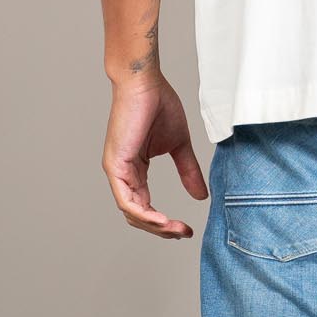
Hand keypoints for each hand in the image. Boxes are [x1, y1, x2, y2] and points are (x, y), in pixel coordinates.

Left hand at [102, 73, 208, 238]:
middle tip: (183, 233)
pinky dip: (144, 214)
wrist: (145, 82)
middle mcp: (122, 174)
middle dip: (161, 229)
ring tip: (176, 230)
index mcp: (134, 170)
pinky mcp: (116, 165)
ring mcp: (116, 171)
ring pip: (131, 212)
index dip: (165, 222)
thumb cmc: (158, 105)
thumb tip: (201, 196)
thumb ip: (188, 170)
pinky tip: (162, 221)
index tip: (186, 229)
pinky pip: (126, 200)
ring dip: (154, 226)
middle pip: (137, 215)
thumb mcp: (179, 145)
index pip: (145, 207)